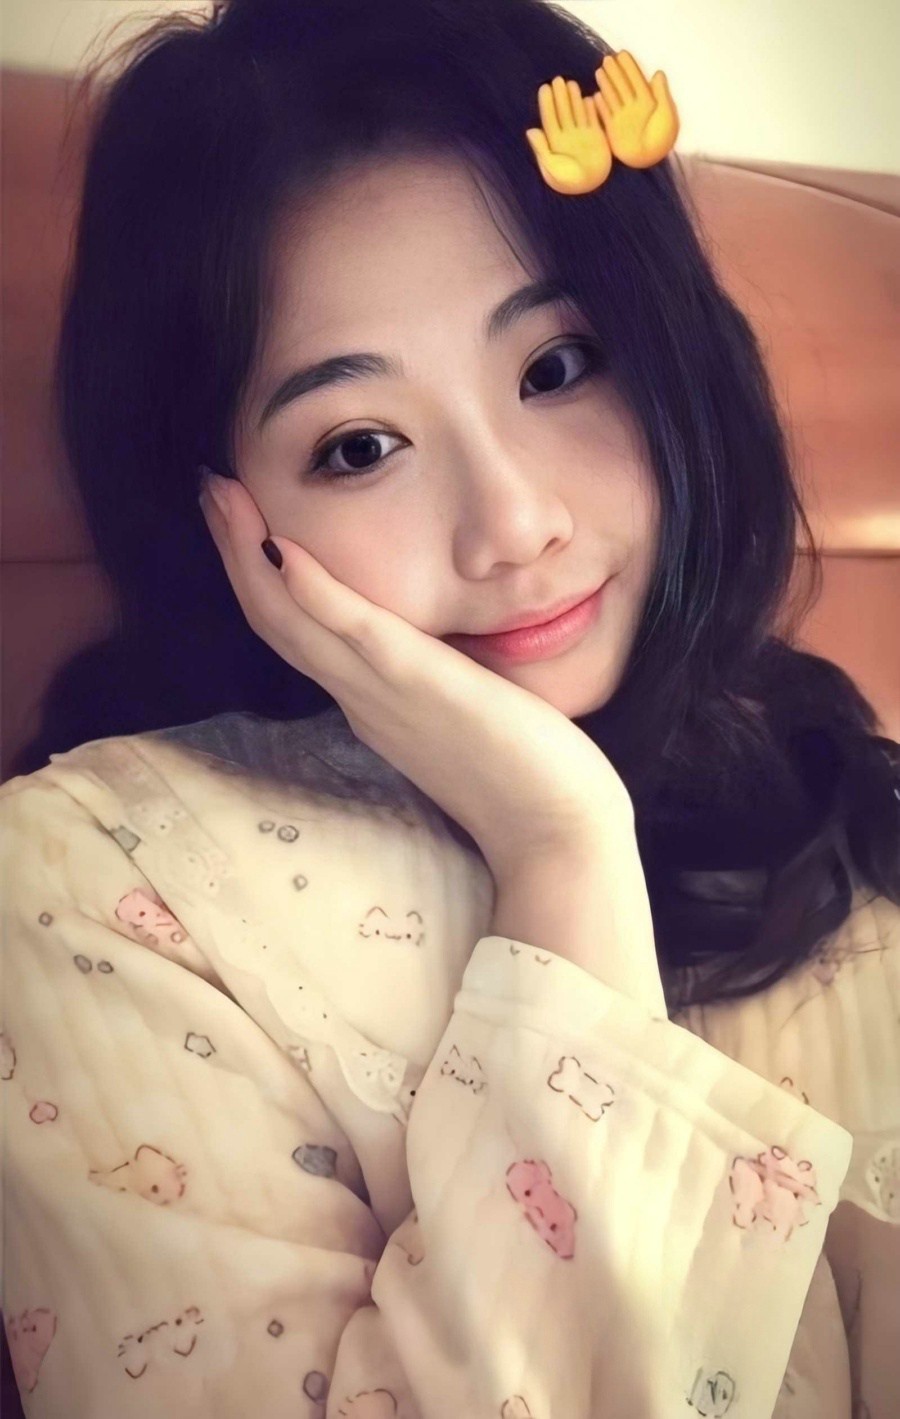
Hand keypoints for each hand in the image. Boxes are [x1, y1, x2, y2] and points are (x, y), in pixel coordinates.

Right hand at [198, 474, 632, 882]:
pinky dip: (315, 592)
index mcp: (372, 701)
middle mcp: (363, 697)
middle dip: (236, 552)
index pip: (298, 632)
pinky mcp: (420, 687)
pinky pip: (354, 634)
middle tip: (210, 490)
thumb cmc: (526, 776)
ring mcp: (384, 695)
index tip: (241, 520)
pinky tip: (282, 548)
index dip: (259, 577)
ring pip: (293, 623)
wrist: (557, 836)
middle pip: (276, 620)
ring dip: (249, 557)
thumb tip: (435, 643)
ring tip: (221, 497)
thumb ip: (434, 678)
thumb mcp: (463, 712)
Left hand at [525, 75, 612, 195]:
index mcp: (555, 143)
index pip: (550, 118)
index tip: (544, 88)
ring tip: (571, 83)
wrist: (591, 187)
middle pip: (562, 112)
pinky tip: (589, 97)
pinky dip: (591, 109)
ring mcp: (582, 136)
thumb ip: (542, 149)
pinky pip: (593, 119)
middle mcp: (568, 136)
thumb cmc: (569, 181)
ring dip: (574, 99)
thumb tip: (530, 130)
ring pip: (577, 113)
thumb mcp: (552, 167)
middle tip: (557, 79)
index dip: (547, 103)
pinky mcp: (597, 137)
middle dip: (560, 96)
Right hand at [591, 51, 678, 169]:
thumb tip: (657, 73)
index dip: (629, 67)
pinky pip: (605, 116)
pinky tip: (594, 96)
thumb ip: (661, 94)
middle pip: (623, 86)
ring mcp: (623, 120)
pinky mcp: (614, 132)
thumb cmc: (662, 139)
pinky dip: (600, 106)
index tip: (622, 54)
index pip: (636, 80)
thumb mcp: (667, 114)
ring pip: (613, 97)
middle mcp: (633, 109)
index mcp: (648, 102)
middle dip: (616, 72)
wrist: (651, 161)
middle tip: (607, 58)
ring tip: (598, 71)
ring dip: (606, 84)